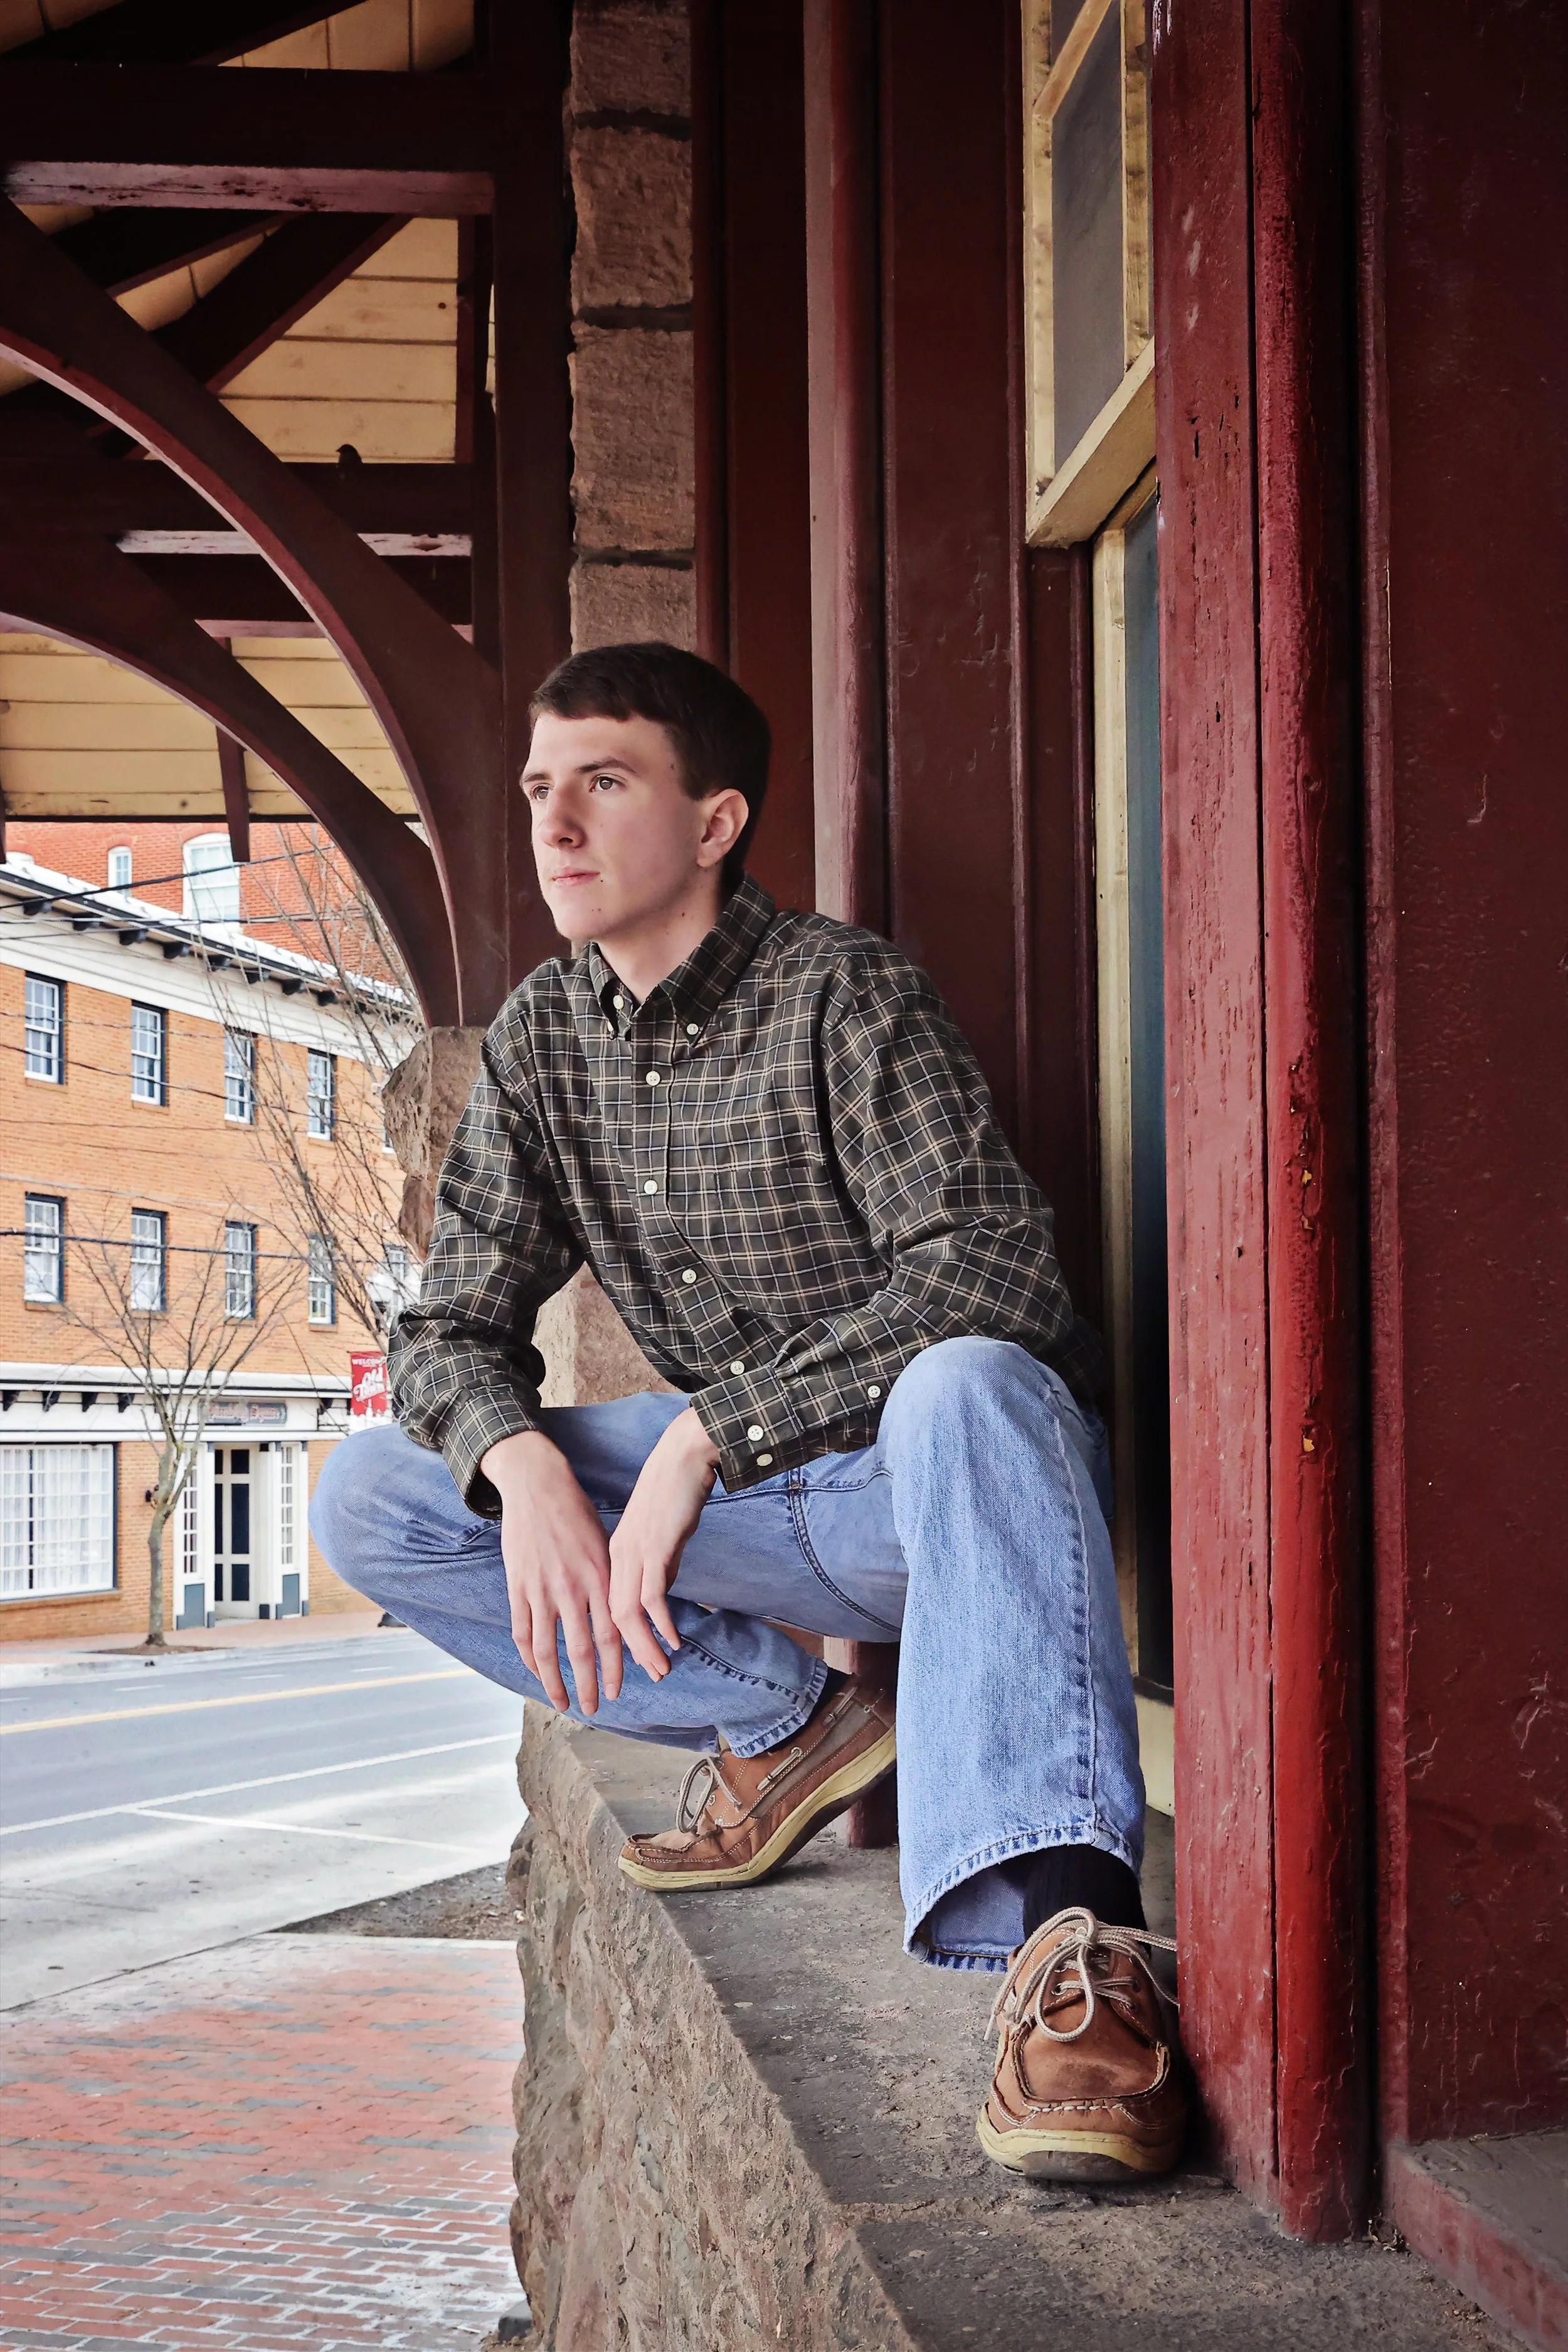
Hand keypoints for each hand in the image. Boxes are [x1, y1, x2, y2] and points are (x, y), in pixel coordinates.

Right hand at [481, 1430, 621, 1715]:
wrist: (537, 1485)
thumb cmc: (576, 1513)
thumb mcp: (604, 1545)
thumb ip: (611, 1582)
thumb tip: (624, 1617)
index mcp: (599, 1577)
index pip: (612, 1634)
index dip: (616, 1667)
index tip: (619, 1690)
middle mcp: (572, 1587)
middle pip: (582, 1649)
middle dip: (589, 1684)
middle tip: (594, 1708)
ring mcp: (541, 1588)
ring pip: (548, 1648)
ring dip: (555, 1681)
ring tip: (562, 1702)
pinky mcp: (518, 1585)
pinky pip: (523, 1631)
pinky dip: (529, 1657)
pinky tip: (536, 1672)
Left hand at [608, 1407, 718, 1682]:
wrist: (681, 1458)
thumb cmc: (673, 1491)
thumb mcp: (658, 1534)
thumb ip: (657, 1562)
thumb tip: (662, 1589)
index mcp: (615, 1554)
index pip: (606, 1606)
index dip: (615, 1641)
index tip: (628, 1666)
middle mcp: (618, 1558)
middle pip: (611, 1618)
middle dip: (625, 1656)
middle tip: (642, 1681)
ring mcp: (634, 1554)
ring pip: (628, 1614)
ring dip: (644, 1647)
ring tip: (661, 1670)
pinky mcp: (654, 1549)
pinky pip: (652, 1597)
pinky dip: (661, 1624)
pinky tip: (674, 1641)